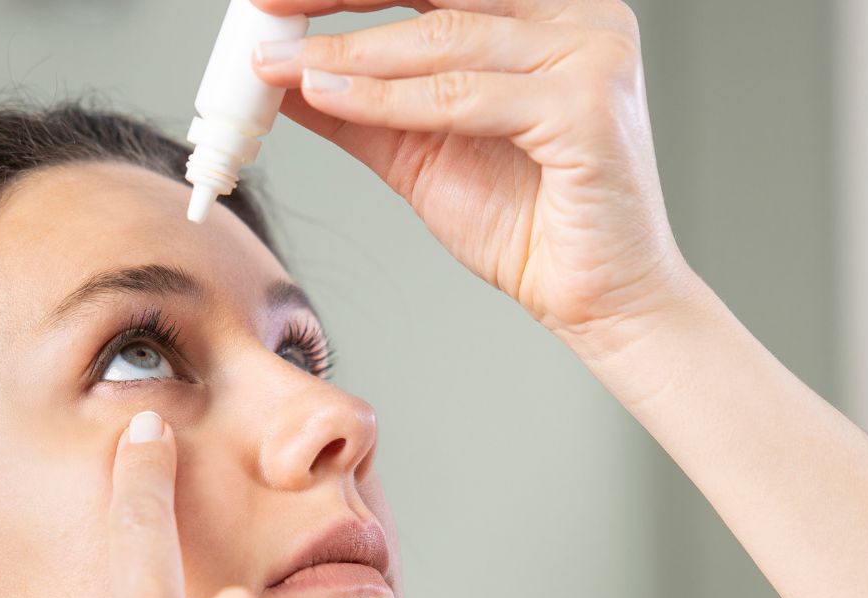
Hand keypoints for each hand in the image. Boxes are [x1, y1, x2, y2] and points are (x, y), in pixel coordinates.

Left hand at [250, 0, 689, 355]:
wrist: (599, 299)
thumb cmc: (531, 223)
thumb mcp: (420, 147)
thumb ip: (360, 103)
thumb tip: (282, 69)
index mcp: (549, 11)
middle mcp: (580, 16)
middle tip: (268, 7)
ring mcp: (591, 55)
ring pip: (444, 41)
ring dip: (351, 53)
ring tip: (283, 66)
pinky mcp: (588, 109)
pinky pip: (463, 97)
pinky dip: (388, 98)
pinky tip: (332, 97)